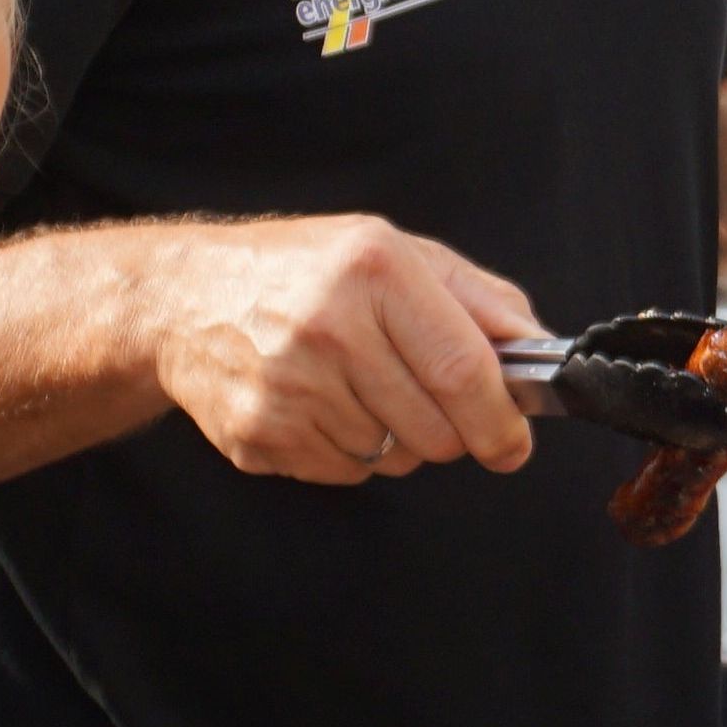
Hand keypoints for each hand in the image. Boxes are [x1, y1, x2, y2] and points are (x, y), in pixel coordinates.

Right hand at [153, 217, 542, 483]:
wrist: (185, 297)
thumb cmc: (306, 271)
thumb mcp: (397, 253)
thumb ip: (479, 300)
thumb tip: (541, 353)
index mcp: (374, 269)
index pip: (461, 369)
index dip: (499, 419)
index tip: (514, 443)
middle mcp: (328, 327)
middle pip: (434, 430)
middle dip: (450, 430)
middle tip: (424, 397)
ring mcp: (287, 387)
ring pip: (393, 459)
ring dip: (396, 438)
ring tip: (357, 386)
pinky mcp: (257, 435)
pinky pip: (346, 473)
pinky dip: (350, 451)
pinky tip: (321, 404)